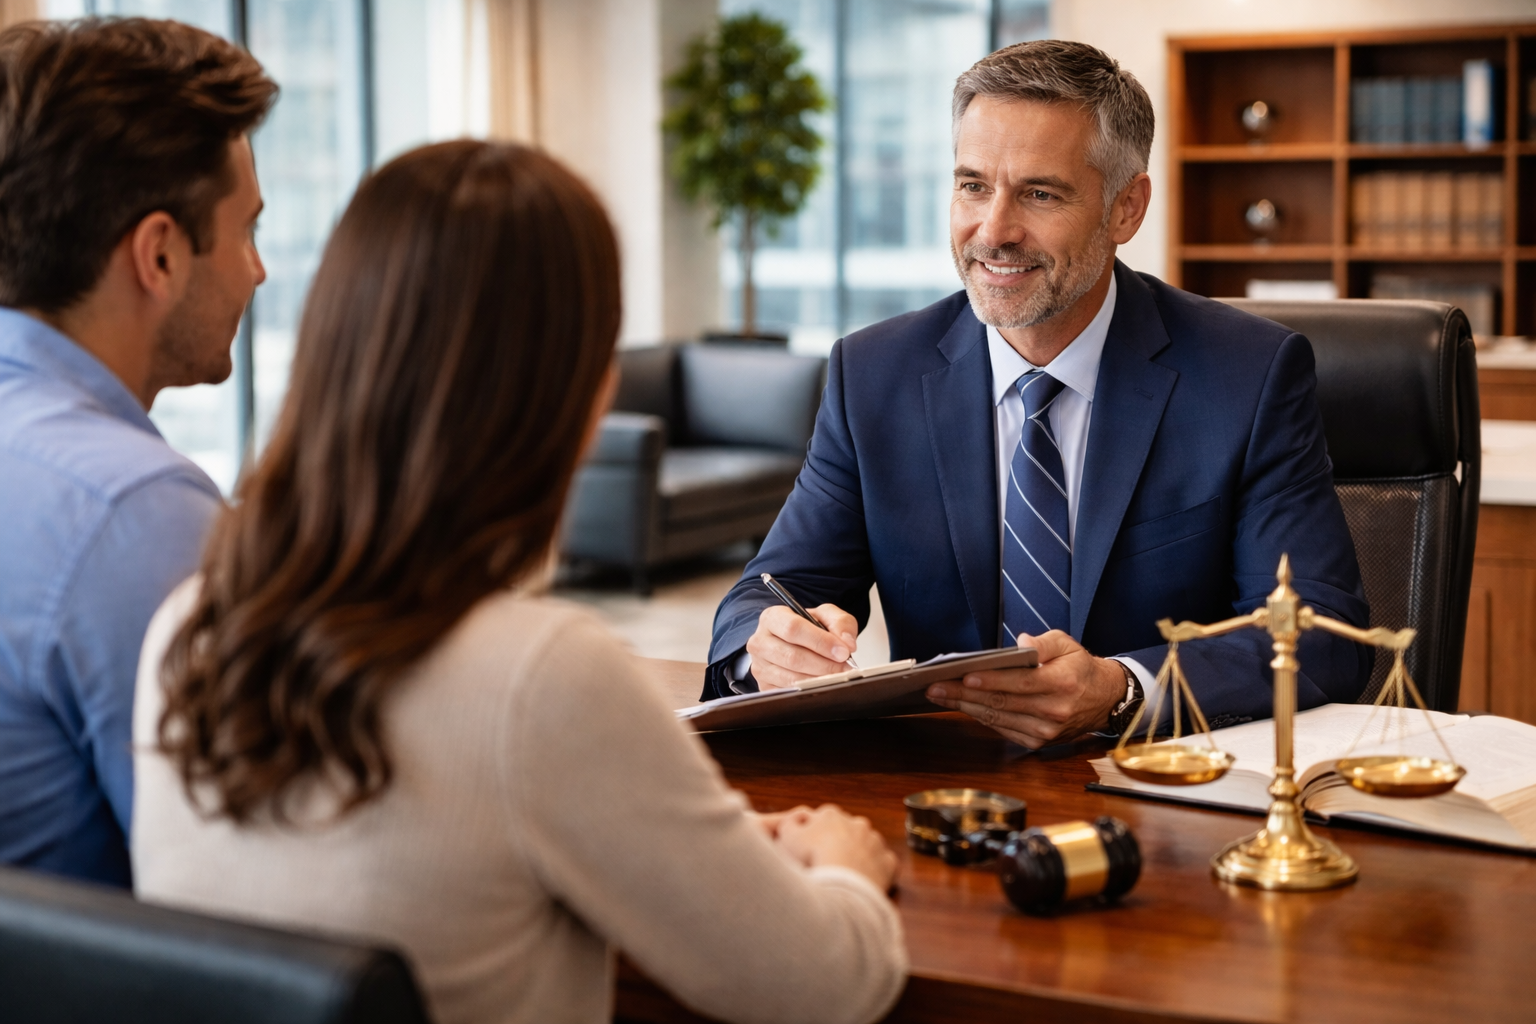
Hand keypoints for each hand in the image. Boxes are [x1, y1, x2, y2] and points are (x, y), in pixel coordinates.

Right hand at [745, 603, 858, 689]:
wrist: (794, 643)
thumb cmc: (807, 629)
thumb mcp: (826, 616)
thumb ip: (840, 622)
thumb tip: (847, 644)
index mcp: (772, 618)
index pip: (793, 628)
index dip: (820, 642)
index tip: (842, 652)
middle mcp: (760, 642)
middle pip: (792, 657)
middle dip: (824, 664)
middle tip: (845, 668)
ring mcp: (759, 666)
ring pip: (791, 678)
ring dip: (819, 680)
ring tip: (838, 677)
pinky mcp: (764, 686)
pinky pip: (788, 693)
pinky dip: (809, 691)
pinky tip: (823, 686)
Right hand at [773, 804, 897, 891]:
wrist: (841, 880)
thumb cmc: (813, 858)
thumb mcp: (788, 836)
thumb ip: (789, 824)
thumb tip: (795, 821)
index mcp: (832, 815)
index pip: (824, 818)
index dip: (816, 833)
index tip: (810, 848)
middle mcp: (857, 823)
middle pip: (846, 830)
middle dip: (839, 842)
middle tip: (827, 862)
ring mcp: (874, 842)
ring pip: (866, 846)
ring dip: (857, 855)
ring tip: (844, 873)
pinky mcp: (887, 861)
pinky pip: (881, 864)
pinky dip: (873, 870)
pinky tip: (861, 880)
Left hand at [924, 630, 1126, 748]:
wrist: (1103, 699)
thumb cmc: (1079, 667)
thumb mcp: (1067, 645)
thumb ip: (1043, 642)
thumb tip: (1020, 643)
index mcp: (1062, 684)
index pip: (1019, 683)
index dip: (990, 681)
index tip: (964, 676)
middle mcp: (1054, 711)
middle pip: (1001, 702)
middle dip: (964, 694)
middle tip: (935, 686)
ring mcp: (1046, 731)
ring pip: (998, 718)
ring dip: (966, 707)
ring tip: (939, 696)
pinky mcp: (1038, 742)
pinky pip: (1003, 729)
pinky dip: (981, 717)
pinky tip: (962, 706)